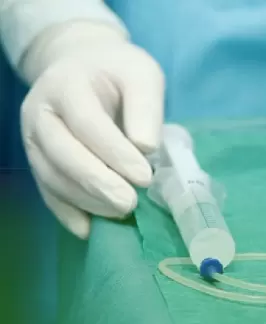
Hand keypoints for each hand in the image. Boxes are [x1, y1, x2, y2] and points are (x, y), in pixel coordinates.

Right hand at [21, 24, 164, 237]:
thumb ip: (146, 106)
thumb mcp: (142, 74)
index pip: (87, 124)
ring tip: (122, 214)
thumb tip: (145, 148)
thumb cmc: (119, 72)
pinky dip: (67, 212)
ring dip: (86, 201)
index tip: (145, 176)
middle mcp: (40, 113)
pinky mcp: (37, 161)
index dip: (115, 153)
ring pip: (52, 177)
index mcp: (66, 85)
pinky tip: (90, 229)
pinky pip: (47, 191)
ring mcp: (33, 139)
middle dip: (97, 183)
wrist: (84, 66)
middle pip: (62, 154)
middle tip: (130, 204)